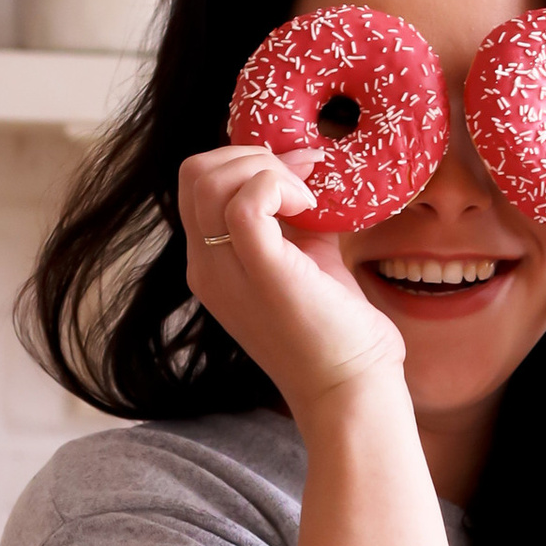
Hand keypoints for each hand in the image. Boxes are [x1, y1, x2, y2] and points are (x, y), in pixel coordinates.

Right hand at [179, 145, 403, 419]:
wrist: (350, 390)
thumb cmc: (336, 332)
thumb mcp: (309, 261)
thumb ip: (297, 221)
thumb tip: (307, 174)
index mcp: (212, 264)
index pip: (198, 186)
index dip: (244, 163)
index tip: (298, 173)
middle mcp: (206, 268)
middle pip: (194, 173)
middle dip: (250, 156)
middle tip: (302, 178)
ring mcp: (225, 272)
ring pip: (209, 179)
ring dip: (266, 169)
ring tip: (306, 198)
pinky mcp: (261, 272)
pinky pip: (244, 203)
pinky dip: (278, 186)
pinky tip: (308, 207)